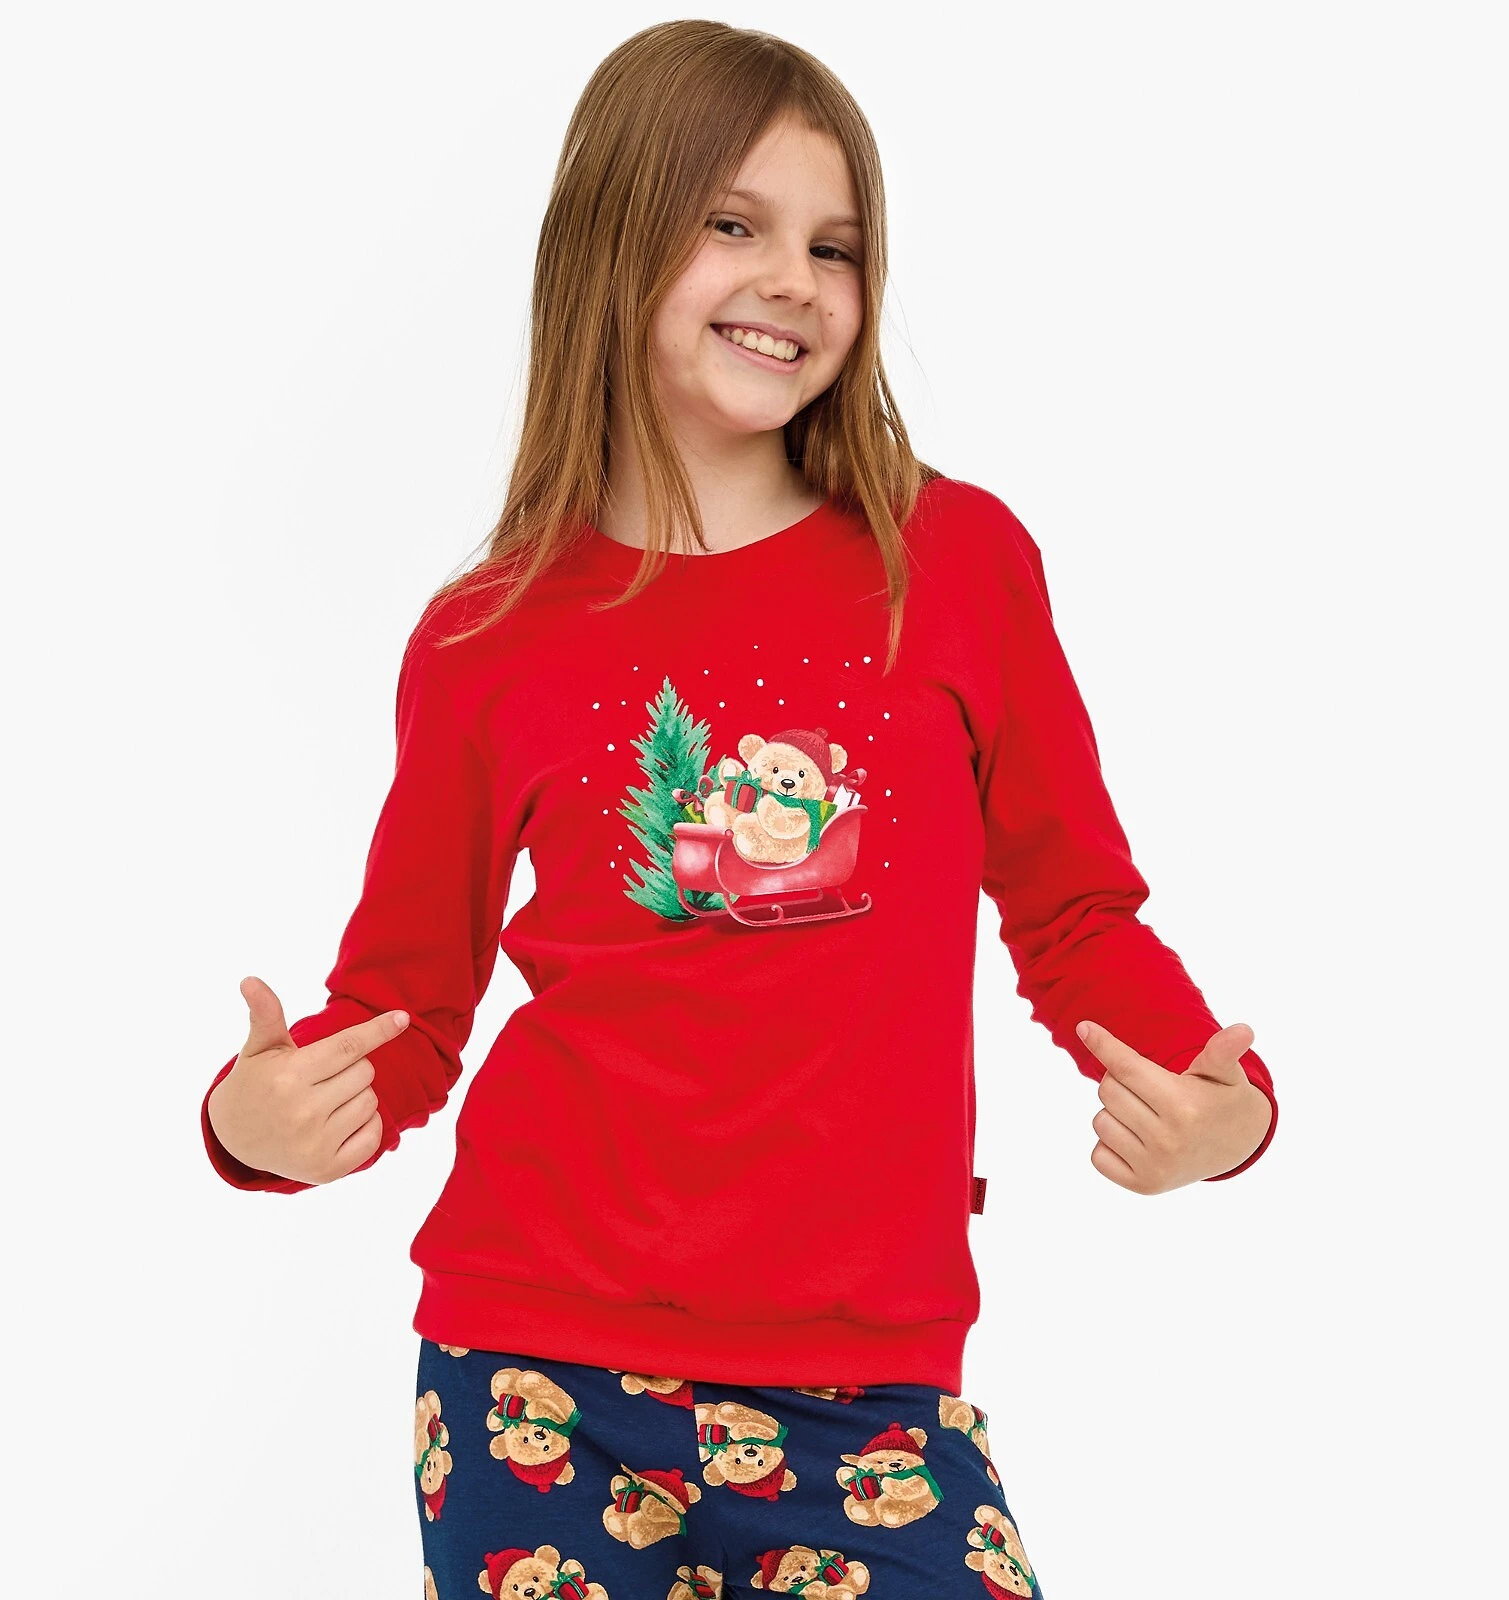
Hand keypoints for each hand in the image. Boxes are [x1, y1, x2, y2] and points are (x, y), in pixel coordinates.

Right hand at [206, 975, 409, 1184]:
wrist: (234, 1139)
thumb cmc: (256, 1082)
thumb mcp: (259, 1048)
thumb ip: (265, 1014)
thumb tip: (250, 979)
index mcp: (289, 1076)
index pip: (349, 1047)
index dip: (378, 1030)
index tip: (403, 1017)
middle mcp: (303, 1111)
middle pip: (366, 1072)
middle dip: (352, 1068)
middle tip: (322, 1077)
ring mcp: (316, 1144)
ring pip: (372, 1101)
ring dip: (358, 1096)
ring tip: (326, 1101)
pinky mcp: (327, 1170)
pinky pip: (375, 1135)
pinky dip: (366, 1125)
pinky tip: (337, 1124)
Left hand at [1076, 1019, 1272, 1192]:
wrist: (1236, 1147)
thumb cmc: (1222, 1098)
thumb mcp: (1226, 1073)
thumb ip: (1224, 1051)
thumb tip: (1243, 1030)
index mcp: (1183, 1107)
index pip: (1126, 1068)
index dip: (1103, 1044)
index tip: (1084, 1028)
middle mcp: (1167, 1141)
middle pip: (1108, 1090)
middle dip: (1120, 1080)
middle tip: (1148, 1087)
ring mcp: (1154, 1167)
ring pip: (1099, 1121)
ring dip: (1115, 1112)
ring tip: (1147, 1113)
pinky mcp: (1144, 1186)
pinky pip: (1098, 1155)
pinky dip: (1110, 1143)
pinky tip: (1137, 1138)